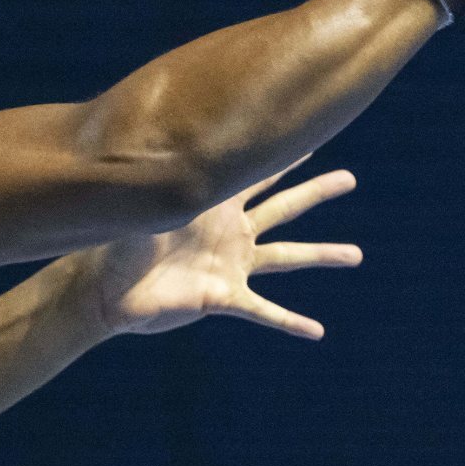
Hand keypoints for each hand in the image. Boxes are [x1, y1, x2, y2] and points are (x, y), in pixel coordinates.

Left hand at [82, 155, 360, 340]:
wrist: (107, 291)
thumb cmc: (118, 245)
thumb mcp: (144, 208)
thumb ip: (162, 182)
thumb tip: (162, 147)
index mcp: (213, 207)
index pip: (254, 173)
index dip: (281, 155)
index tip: (310, 134)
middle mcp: (230, 233)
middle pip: (284, 207)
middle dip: (316, 191)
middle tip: (349, 178)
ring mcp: (231, 266)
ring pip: (287, 256)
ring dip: (322, 255)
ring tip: (356, 254)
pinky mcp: (224, 298)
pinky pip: (263, 311)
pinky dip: (289, 321)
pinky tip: (315, 331)